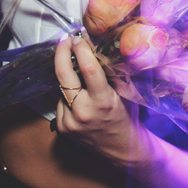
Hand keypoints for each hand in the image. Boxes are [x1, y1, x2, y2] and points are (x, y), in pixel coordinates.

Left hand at [53, 35, 145, 168]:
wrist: (122, 148)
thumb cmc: (127, 116)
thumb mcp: (123, 92)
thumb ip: (108, 72)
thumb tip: (93, 46)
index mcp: (103, 102)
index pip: (88, 69)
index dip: (80, 50)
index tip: (77, 38)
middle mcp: (84, 112)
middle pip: (64, 76)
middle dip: (61, 54)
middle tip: (64, 41)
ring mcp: (70, 122)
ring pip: (61, 89)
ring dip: (68, 78)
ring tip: (79, 76)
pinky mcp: (63, 128)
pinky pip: (60, 102)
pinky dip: (68, 95)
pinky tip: (79, 98)